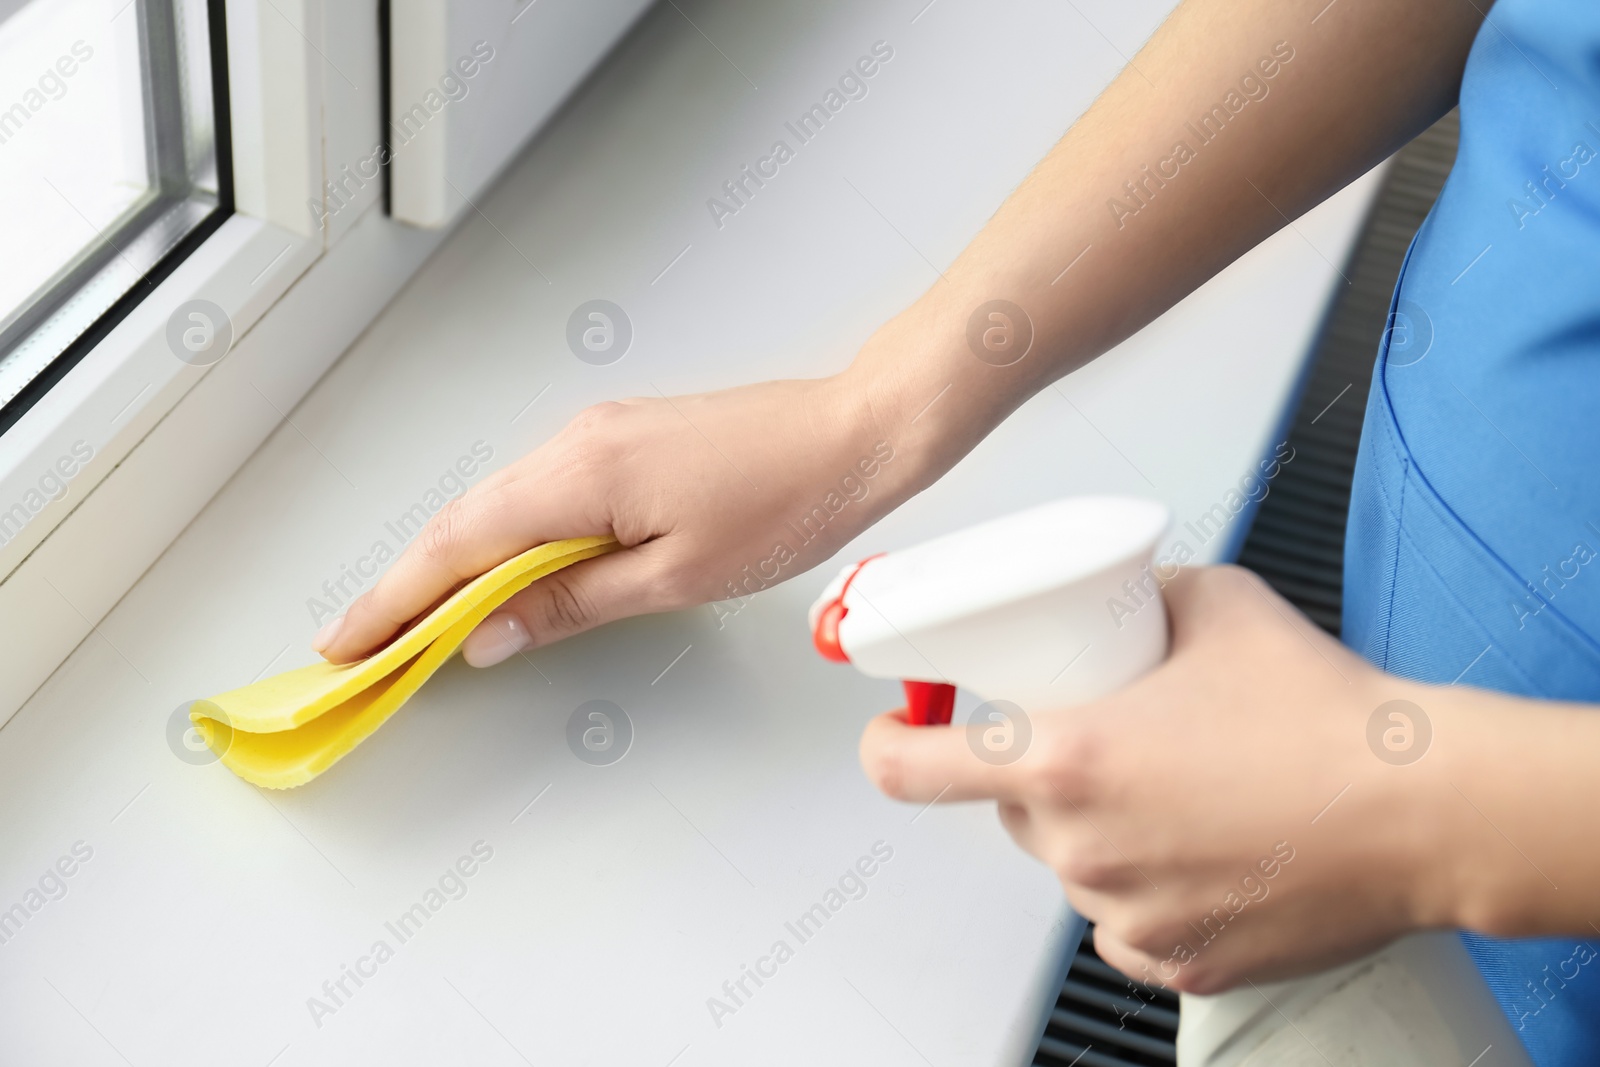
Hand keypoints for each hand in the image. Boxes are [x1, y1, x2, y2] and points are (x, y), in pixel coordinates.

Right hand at [315, 375, 916, 663]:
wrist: (855, 433)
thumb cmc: (787, 500)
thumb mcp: (674, 576)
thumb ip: (570, 604)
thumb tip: (488, 632)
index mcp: (579, 476)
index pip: (456, 546)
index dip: (393, 599)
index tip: (346, 643)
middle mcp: (575, 442)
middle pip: (464, 523)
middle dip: (407, 586)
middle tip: (363, 645)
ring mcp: (598, 433)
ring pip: (500, 505)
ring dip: (455, 563)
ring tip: (419, 624)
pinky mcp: (624, 438)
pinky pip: (540, 491)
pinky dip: (505, 536)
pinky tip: (504, 574)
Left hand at [857, 565, 1460, 992]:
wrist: (1420, 808)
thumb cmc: (1325, 716)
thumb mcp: (1214, 602)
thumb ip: (1137, 597)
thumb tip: (1113, 594)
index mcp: (1067, 760)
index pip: (912, 770)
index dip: (890, 745)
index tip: (896, 729)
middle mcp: (1082, 847)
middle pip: (1008, 810)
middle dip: (1040, 775)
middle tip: (1109, 742)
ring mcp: (1126, 912)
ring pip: (1071, 866)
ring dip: (1100, 832)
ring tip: (1183, 793)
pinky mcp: (1178, 961)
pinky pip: (1125, 923)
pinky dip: (1145, 889)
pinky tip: (1200, 850)